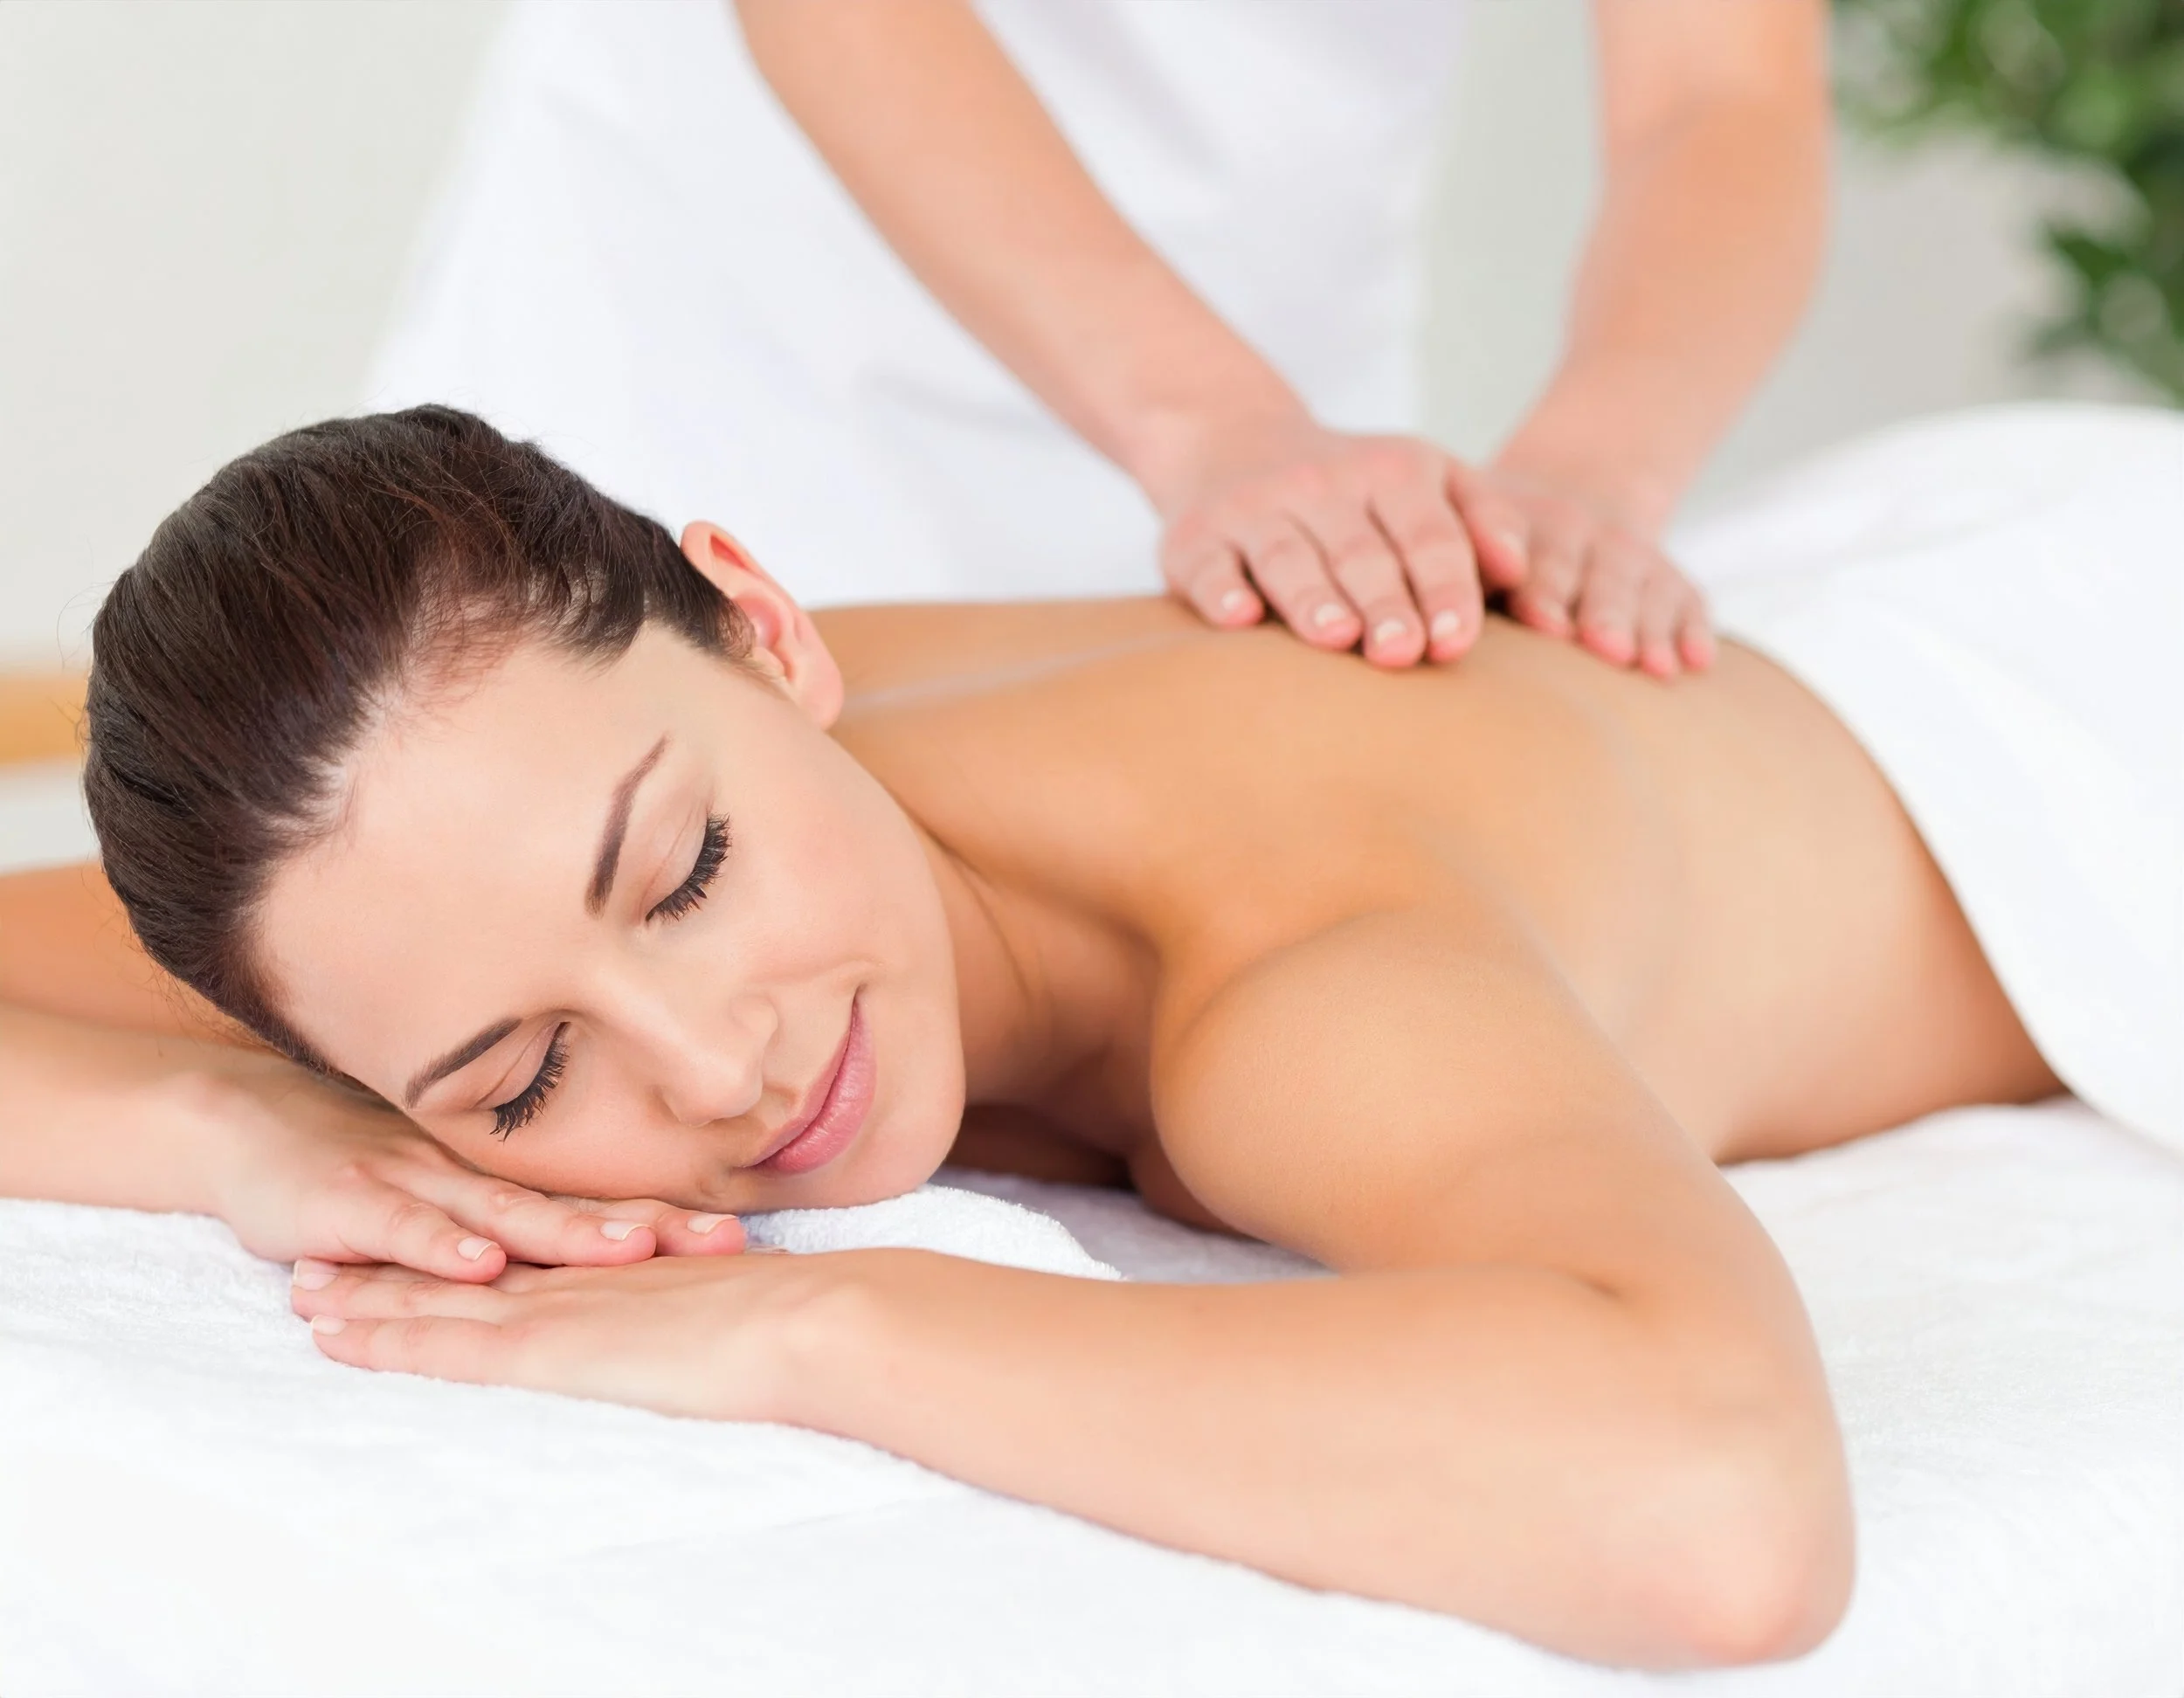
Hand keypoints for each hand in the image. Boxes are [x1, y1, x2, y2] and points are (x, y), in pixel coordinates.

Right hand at [175, 1052, 747, 1281]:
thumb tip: (620, 1266)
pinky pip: (403, 1229)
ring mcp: (417, 1189)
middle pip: (579, 1212)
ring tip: (631, 1248)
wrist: (254, 1132)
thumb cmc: (369, 1179)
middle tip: (726, 1240)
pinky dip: (440, 1246)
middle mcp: (476, 1185)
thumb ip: (524, 1232)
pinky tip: (478, 1265)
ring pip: (505, 1216)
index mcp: (508, 1190)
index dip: (676, 1223)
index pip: (607, 1209)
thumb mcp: (454, 1207)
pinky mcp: (352, 1206)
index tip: (751, 1238)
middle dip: (654, 1228)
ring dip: (567, 1234)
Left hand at [288, 1249, 862, 1423]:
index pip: (533, 1255)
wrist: (813, 1320)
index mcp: (627, 1269)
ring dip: (370, 1297)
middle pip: (472, 1265)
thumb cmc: (804, 1319)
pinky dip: (389, 1337)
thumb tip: (734, 1311)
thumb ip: (717, 1302)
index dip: (472, 1246)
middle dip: (400, 1262)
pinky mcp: (551, 1346)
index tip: (424, 1240)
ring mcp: (562, 1306)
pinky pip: (448, 1342)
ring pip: (441, 1298)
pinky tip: (337, 1339)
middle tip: (331, 1255)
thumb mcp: (749, 1302)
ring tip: (304, 1294)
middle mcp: (582, 1276)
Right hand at [1149, 413, 1497, 668]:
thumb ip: (1483, 519)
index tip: (1457, 641)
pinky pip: (1207, 565)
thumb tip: (1518, 572)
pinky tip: (1239, 615)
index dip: (1444, 587)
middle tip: (1402, 653)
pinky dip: (1221, 590)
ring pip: (1288, 556)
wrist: (1226, 435)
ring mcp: (1255, 507)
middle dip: (1383, 602)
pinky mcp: (1194, 535)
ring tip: (1335, 637)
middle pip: (1361, 552)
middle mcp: (1323, 482)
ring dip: (1312, 596)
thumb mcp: (1428, 477)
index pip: (1428, 535)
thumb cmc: (1354, 487)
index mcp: (1393, 471)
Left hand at [1452, 458, 1715, 678]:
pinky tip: (1697, 664)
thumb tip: (1408, 638)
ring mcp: (1628, 553)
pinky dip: (1693, 630)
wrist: (1558, 499)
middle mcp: (1580, 532)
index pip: (1535, 557)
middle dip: (1602, 611)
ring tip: (1654, 668)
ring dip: (1649, 627)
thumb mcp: (1464, 544)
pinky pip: (1687, 599)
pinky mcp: (1668, 578)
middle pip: (1596, 572)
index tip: (1541, 623)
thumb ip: (1449, 586)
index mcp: (1521, 524)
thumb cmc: (1483, 556)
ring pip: (1643, 587)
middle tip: (1604, 648)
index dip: (1542, 588)